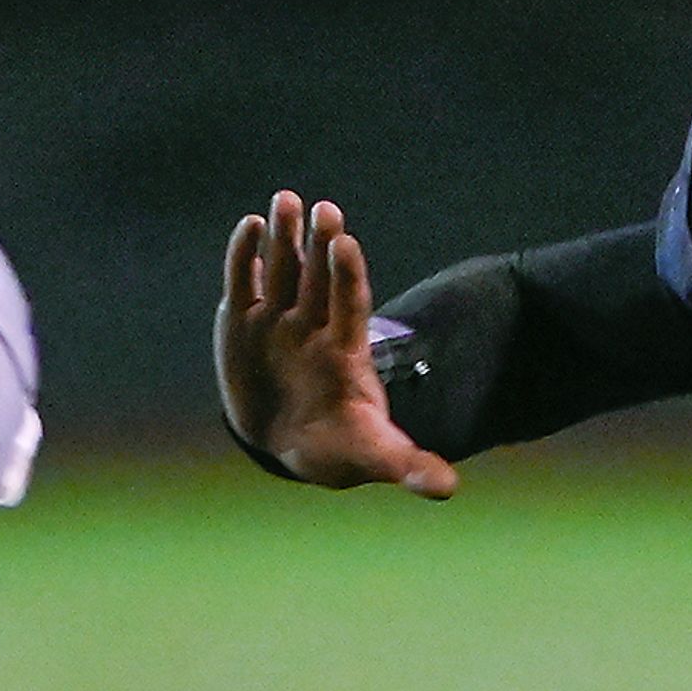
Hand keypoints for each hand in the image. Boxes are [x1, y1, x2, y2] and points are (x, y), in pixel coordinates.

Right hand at [215, 192, 458, 496]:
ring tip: (284, 201)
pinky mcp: (244, 321)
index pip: (349, 305)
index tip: (345, 245)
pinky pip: (244, 283)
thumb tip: (448, 489)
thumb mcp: (374, 456)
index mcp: (345, 350)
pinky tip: (248, 226)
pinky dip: (244, 257)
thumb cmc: (339, 446)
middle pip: (317, 278)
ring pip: (283, 271)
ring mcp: (278, 320)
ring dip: (283, 238)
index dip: (346, 276)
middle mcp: (314, 326)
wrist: (293, 445)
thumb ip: (408, 465)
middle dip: (319, 245)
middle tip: (323, 209)